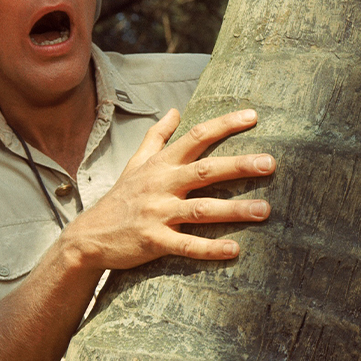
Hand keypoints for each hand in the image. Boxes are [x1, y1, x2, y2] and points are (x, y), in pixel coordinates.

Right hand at [59, 108, 273, 271]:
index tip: (252, 116)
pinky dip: (209, 248)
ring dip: (234, 210)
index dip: (224, 125)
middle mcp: (161, 185)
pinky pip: (186, 245)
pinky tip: (234, 250)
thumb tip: (175, 110)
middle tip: (270, 163)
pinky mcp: (154, 241)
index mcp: (160, 165)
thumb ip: (157, 136)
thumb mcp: (136, 163)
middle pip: (204, 171)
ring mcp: (157, 214)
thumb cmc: (121, 198)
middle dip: (238, 166)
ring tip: (264, 210)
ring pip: (201, 209)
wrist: (90, 236)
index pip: (195, 138)